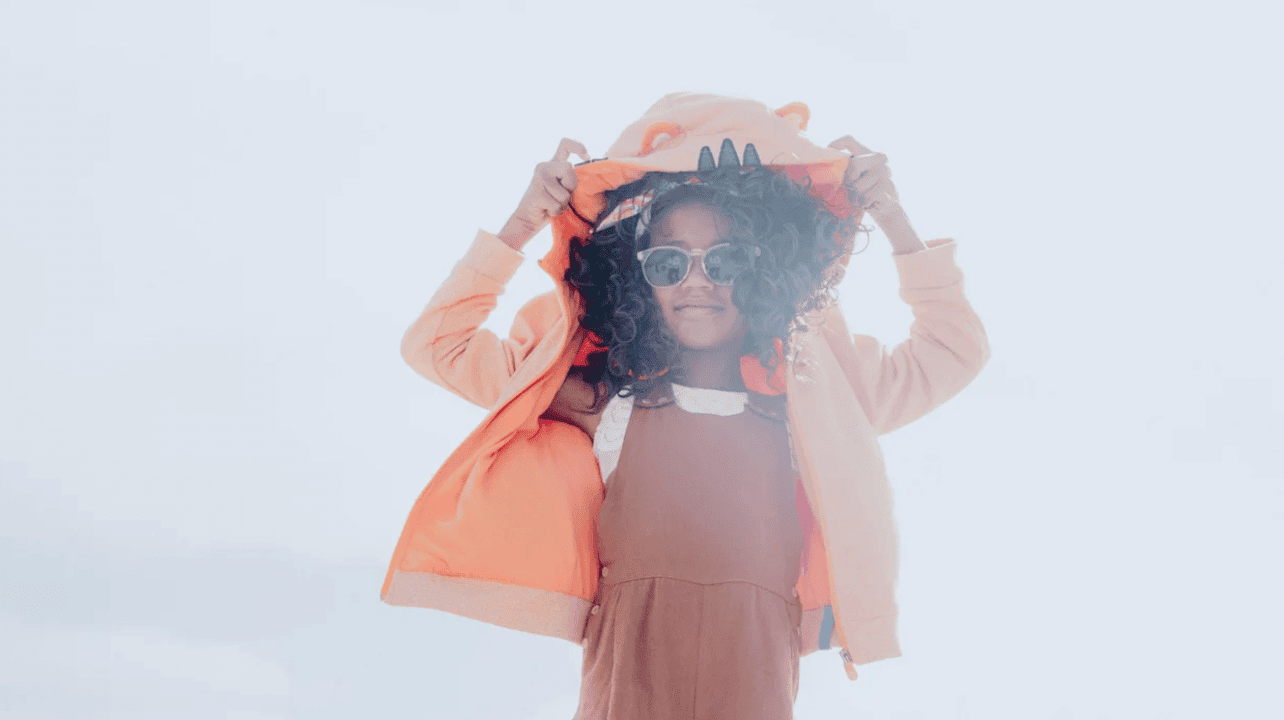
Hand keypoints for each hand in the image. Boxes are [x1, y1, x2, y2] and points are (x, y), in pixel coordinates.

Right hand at [497, 138, 589, 250]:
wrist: (528, 219)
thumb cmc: (550, 204)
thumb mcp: (563, 188)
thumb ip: (570, 179)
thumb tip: (587, 169)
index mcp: (552, 164)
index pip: (565, 144)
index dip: (578, 146)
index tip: (586, 157)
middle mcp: (543, 167)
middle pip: (569, 169)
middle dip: (570, 187)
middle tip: (560, 196)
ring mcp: (538, 178)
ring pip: (564, 193)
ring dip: (562, 204)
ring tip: (552, 205)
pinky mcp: (536, 192)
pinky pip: (557, 205)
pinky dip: (555, 212)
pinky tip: (546, 210)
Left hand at [828, 136, 923, 253]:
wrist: (887, 207)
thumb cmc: (864, 191)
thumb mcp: (852, 178)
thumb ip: (843, 170)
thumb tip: (823, 169)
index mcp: (866, 152)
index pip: (849, 140)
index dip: (837, 144)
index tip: (830, 156)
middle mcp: (877, 158)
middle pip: (855, 164)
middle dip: (850, 179)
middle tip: (852, 186)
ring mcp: (884, 171)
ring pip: (859, 185)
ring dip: (856, 195)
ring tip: (861, 197)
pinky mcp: (887, 185)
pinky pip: (866, 196)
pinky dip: (864, 202)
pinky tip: (868, 202)